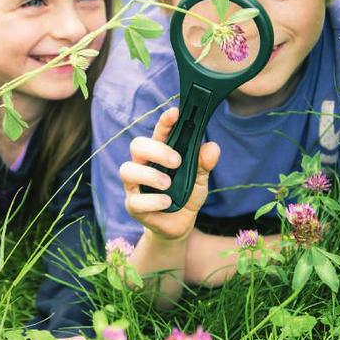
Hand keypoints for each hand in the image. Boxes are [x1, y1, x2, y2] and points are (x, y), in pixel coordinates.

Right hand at [119, 107, 218, 241]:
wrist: (179, 226)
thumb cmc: (186, 196)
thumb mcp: (200, 180)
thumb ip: (204, 164)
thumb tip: (212, 147)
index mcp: (160, 153)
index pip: (159, 132)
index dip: (165, 121)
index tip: (176, 113)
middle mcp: (144, 165)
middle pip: (137, 145)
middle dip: (156, 150)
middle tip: (176, 161)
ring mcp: (135, 185)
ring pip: (127, 170)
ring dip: (150, 175)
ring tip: (168, 184)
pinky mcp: (133, 205)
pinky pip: (135, 200)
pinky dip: (153, 200)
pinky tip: (167, 203)